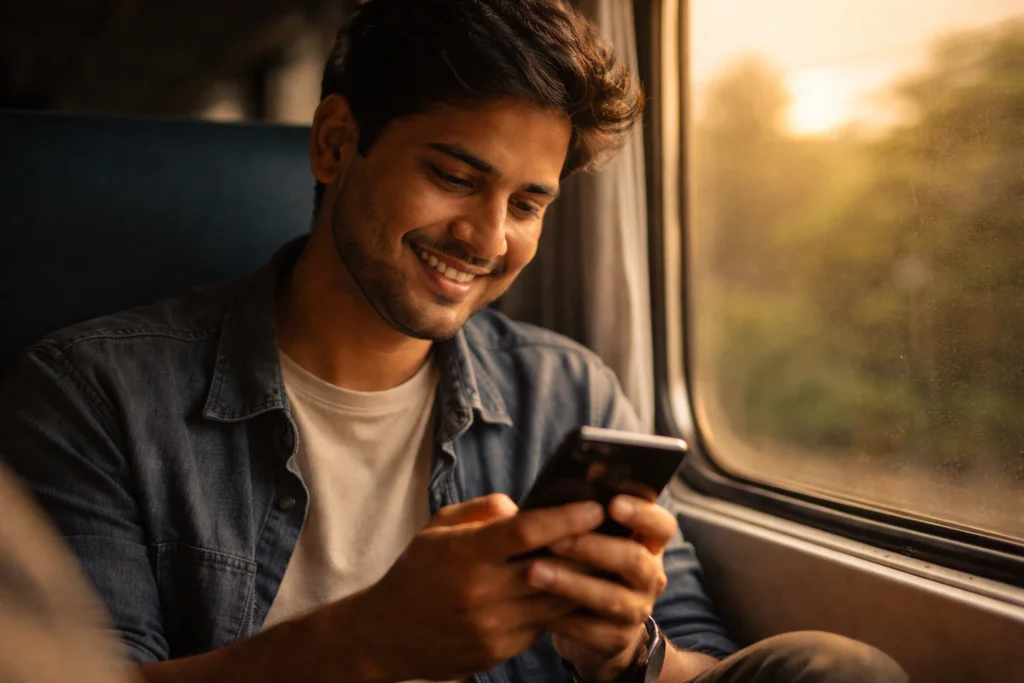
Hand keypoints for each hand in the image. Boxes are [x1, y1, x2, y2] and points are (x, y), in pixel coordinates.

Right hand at [355, 494, 605, 680]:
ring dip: (582, 579)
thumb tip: (525, 507)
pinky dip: (560, 605)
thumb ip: (482, 511)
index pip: (525, 531)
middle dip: (586, 547)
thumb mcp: (438, 527)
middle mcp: (479, 592)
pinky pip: (542, 624)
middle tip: (614, 529)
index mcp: (463, 554)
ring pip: (555, 600)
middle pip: (550, 568)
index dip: (565, 517)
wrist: (387, 634)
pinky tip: (576, 587)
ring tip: (605, 557)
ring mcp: (491, 626)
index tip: (595, 506)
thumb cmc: (417, 570)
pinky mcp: (499, 650)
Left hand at [527, 495, 676, 682]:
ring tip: (532, 572)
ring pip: (611, 598)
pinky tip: (536, 609)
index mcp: (647, 543)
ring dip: (570, 583)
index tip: (611, 503)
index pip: (662, 525)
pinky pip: (592, 630)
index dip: (642, 513)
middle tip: (555, 540)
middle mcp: (649, 576)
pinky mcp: (617, 638)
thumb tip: (529, 496)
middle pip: (634, 560)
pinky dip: (563, 618)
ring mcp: (637, 609)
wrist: (592, 627)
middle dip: (592, 548)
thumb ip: (573, 517)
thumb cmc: (584, 566)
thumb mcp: (587, 539)